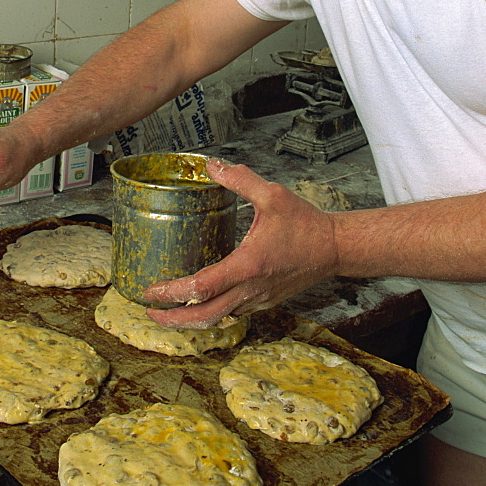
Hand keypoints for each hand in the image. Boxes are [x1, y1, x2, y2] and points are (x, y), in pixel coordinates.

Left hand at [143, 159, 338, 328]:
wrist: (335, 248)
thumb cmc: (306, 223)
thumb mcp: (272, 194)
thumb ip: (239, 179)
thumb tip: (211, 165)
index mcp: (248, 265)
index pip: (202, 288)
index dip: (173, 292)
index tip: (152, 291)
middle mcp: (251, 288)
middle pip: (205, 316)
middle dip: (174, 320)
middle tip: (150, 313)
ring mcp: (259, 299)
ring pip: (220, 318)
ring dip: (192, 319)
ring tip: (170, 311)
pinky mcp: (266, 301)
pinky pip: (234, 313)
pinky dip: (214, 311)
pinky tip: (204, 301)